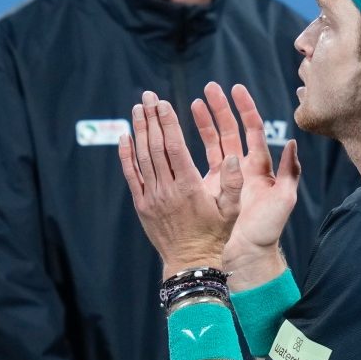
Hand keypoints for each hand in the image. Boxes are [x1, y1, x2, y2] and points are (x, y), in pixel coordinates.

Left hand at [118, 90, 243, 277]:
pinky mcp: (142, 205)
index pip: (174, 147)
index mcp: (189, 186)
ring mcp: (151, 197)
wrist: (190, 263)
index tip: (163, 103)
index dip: (167, 122)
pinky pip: (131, 175)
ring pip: (142, 157)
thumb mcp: (231, 210)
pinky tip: (125, 136)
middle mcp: (167, 189)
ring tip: (138, 108)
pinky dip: (126, 155)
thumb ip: (234, 182)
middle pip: (155, 146)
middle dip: (151, 119)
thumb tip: (235, 154)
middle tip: (148, 96)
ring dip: (139, 130)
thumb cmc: (214, 235)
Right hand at [192, 82, 299, 288]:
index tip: (235, 89)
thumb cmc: (267, 229)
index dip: (244, 108)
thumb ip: (289, 171)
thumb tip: (291, 142)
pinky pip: (198, 161)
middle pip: (230, 130)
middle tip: (209, 88)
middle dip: (220, 108)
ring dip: (203, 122)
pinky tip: (180, 134)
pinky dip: (190, 146)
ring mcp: (224, 177)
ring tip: (191, 103)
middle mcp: (241, 168)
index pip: (252, 130)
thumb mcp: (284, 199)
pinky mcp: (209, 188)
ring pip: (212, 142)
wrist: (247, 255)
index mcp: (260, 167)